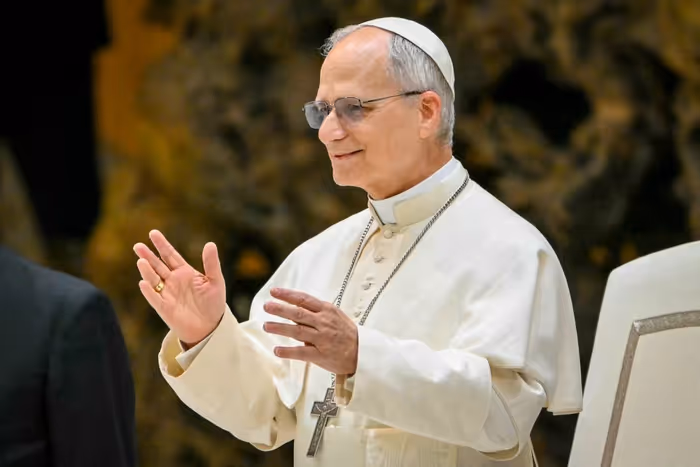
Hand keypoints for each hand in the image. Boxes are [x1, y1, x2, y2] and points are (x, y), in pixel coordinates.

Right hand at [133, 230, 225, 346]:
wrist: (210, 326)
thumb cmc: (213, 302)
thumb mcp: (215, 280)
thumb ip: (211, 263)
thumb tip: (210, 243)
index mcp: (184, 272)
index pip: (170, 255)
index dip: (162, 244)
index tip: (153, 233)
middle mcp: (173, 281)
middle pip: (158, 265)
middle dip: (148, 255)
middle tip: (138, 246)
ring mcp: (167, 294)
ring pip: (154, 279)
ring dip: (147, 271)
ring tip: (142, 261)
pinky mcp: (165, 308)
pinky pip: (155, 298)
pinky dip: (149, 291)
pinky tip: (144, 283)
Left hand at [262, 288, 357, 374]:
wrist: (363, 352)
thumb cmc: (346, 333)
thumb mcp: (334, 316)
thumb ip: (315, 313)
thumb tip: (292, 311)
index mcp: (327, 311)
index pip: (304, 299)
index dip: (288, 295)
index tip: (274, 292)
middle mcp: (324, 323)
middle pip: (298, 313)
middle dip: (280, 309)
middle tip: (266, 306)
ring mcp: (322, 339)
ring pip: (297, 331)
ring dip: (280, 328)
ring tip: (266, 326)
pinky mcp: (322, 355)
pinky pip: (302, 353)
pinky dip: (288, 351)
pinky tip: (277, 350)